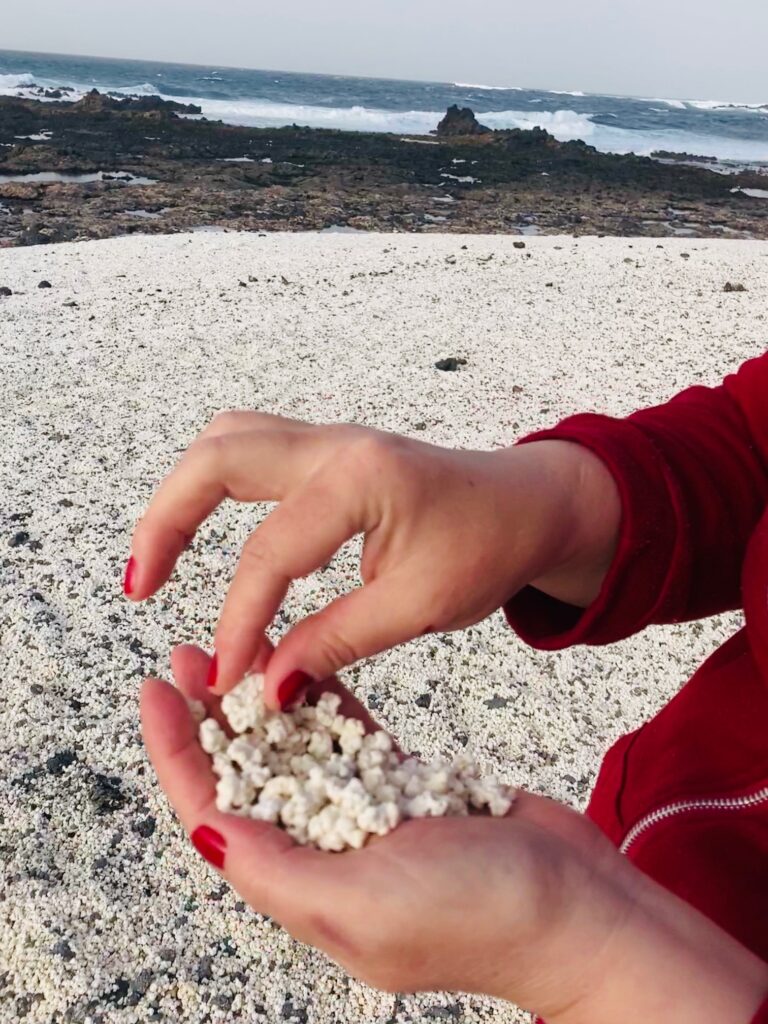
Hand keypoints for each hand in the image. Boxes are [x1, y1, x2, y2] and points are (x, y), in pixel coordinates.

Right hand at [126, 413, 619, 703]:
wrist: (532, 503)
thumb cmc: (491, 546)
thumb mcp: (420, 605)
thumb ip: (335, 642)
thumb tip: (267, 686)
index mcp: (362, 478)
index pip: (271, 554)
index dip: (239, 622)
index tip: (227, 678)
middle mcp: (336, 445)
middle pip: (217, 458)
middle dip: (165, 521)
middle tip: (141, 586)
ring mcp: (331, 440)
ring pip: (226, 441)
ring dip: (181, 494)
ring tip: (157, 557)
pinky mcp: (329, 452)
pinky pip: (251, 449)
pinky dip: (212, 485)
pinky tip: (205, 529)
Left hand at [141, 645, 641, 1017]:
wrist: (579, 910)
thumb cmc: (484, 919)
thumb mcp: (363, 906)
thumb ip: (278, 869)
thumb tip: (206, 832)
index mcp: (304, 890)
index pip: (214, 813)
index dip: (177, 753)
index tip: (156, 693)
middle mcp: (326, 854)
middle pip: (248, 774)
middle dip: (212, 718)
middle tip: (190, 657)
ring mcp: (367, 817)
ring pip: (297, 748)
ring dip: (264, 700)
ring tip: (237, 648)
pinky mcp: (406, 787)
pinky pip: (351, 737)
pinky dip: (324, 701)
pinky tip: (304, 666)